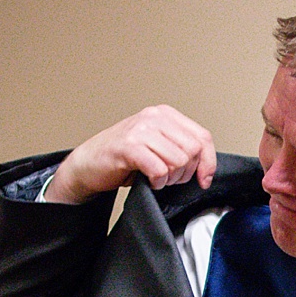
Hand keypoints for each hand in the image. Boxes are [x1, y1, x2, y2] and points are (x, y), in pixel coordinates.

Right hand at [47, 105, 215, 203]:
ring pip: (179, 161)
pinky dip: (157, 181)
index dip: (208, 162)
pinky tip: (148, 180)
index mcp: (165, 114)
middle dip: (186, 172)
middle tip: (169, 177)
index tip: (204, 179)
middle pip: (193, 150)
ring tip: (156, 177)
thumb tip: (207, 167)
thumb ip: (181, 147)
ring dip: (170, 178)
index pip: (203, 137)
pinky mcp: (128, 146)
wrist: (87, 164)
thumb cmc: (123, 157)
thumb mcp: (158, 146)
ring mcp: (140, 130)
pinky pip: (160, 169)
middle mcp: (153, 117)